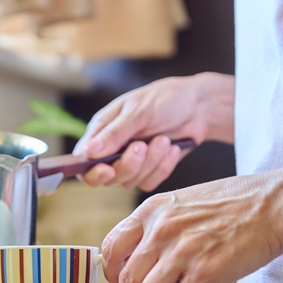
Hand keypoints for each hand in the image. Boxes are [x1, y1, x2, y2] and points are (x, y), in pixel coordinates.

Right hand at [73, 72, 234, 191]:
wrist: (197, 107)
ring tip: (163, 139)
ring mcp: (131, 163)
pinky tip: (171, 148)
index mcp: (101, 133)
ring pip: (130, 182)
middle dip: (128, 165)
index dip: (92, 171)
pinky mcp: (149, 171)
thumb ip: (114, 133)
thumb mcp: (138, 111)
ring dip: (151, 162)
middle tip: (143, 146)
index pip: (84, 162)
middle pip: (108, 178)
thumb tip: (89, 151)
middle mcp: (112, 151)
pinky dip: (163, 167)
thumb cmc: (164, 100)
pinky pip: (149, 183)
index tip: (108, 169)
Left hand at [101, 171, 282, 282]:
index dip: (108, 272)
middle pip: (124, 279)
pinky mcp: (205, 273)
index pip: (112, 246)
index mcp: (152, 210)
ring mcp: (182, 252)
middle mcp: (161, 230)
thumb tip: (140, 257)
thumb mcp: (183, 202)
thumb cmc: (234, 203)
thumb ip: (159, 225)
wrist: (274, 205)